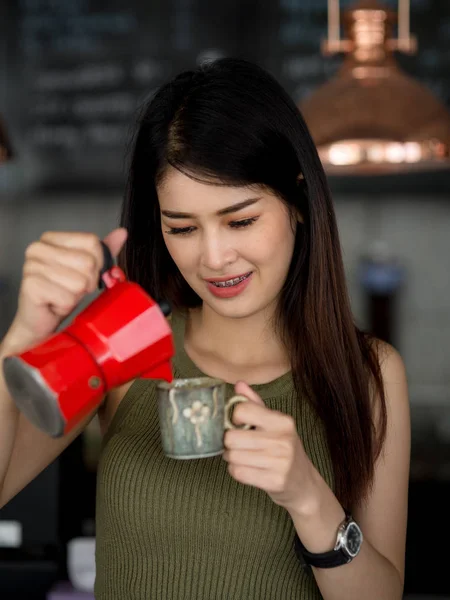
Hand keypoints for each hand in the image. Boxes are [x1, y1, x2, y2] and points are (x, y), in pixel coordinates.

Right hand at [6, 228, 127, 349]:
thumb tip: (122, 233)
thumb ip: (102, 251)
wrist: (40, 321)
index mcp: (50, 239)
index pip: (92, 241)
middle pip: (88, 261)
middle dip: (87, 282)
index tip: (84, 274)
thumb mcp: (85, 270)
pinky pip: (67, 298)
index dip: (97, 263)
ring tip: (62, 295)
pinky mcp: (31, 286)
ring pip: (79, 281)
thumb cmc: (61, 293)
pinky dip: (65, 305)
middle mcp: (38, 248)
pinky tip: (54, 304)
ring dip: (76, 295)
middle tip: (71, 289)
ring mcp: (31, 266)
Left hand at [223, 381, 319, 513]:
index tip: (238, 424)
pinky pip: (238, 473)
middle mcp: (283, 440)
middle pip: (232, 437)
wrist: (303, 483)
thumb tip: (239, 384)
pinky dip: (236, 471)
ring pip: (233, 456)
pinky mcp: (274, 481)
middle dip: (229, 443)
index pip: (243, 410)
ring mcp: (280, 462)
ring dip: (231, 458)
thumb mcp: (275, 423)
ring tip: (242, 457)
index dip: (233, 418)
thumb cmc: (284, 448)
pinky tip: (246, 469)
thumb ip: (255, 403)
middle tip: (236, 445)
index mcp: (282, 421)